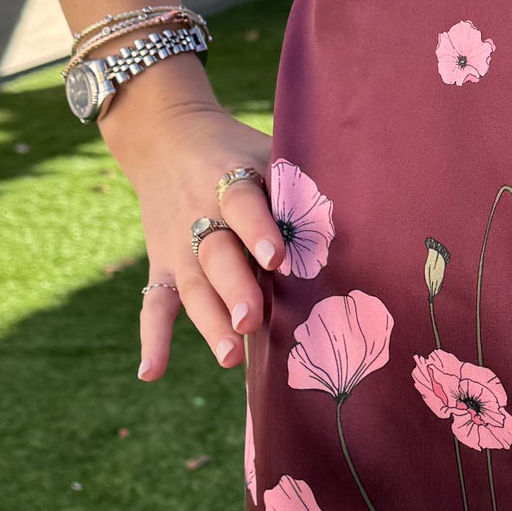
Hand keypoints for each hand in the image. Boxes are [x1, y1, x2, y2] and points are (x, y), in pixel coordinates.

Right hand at [100, 71, 284, 378]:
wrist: (167, 136)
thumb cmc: (237, 153)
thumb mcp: (265, 152)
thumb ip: (297, 183)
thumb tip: (361, 209)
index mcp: (230, 180)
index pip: (243, 207)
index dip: (259, 231)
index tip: (277, 260)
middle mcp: (199, 214)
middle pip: (214, 255)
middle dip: (233, 290)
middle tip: (252, 322)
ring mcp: (176, 244)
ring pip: (190, 287)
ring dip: (208, 323)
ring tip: (230, 357)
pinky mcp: (161, 264)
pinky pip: (153, 304)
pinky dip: (152, 339)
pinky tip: (151, 373)